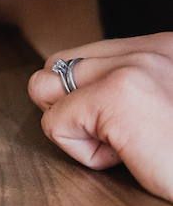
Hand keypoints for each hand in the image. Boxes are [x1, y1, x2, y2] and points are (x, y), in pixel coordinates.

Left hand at [27, 33, 172, 200]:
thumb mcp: (164, 108)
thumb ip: (131, 89)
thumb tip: (71, 92)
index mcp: (161, 48)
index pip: (81, 57)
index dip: (84, 97)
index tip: (122, 124)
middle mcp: (146, 49)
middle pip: (55, 66)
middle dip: (70, 107)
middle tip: (117, 138)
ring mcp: (129, 69)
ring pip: (45, 88)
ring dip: (75, 125)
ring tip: (125, 145)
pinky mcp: (114, 97)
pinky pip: (55, 124)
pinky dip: (84, 153)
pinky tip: (129, 157)